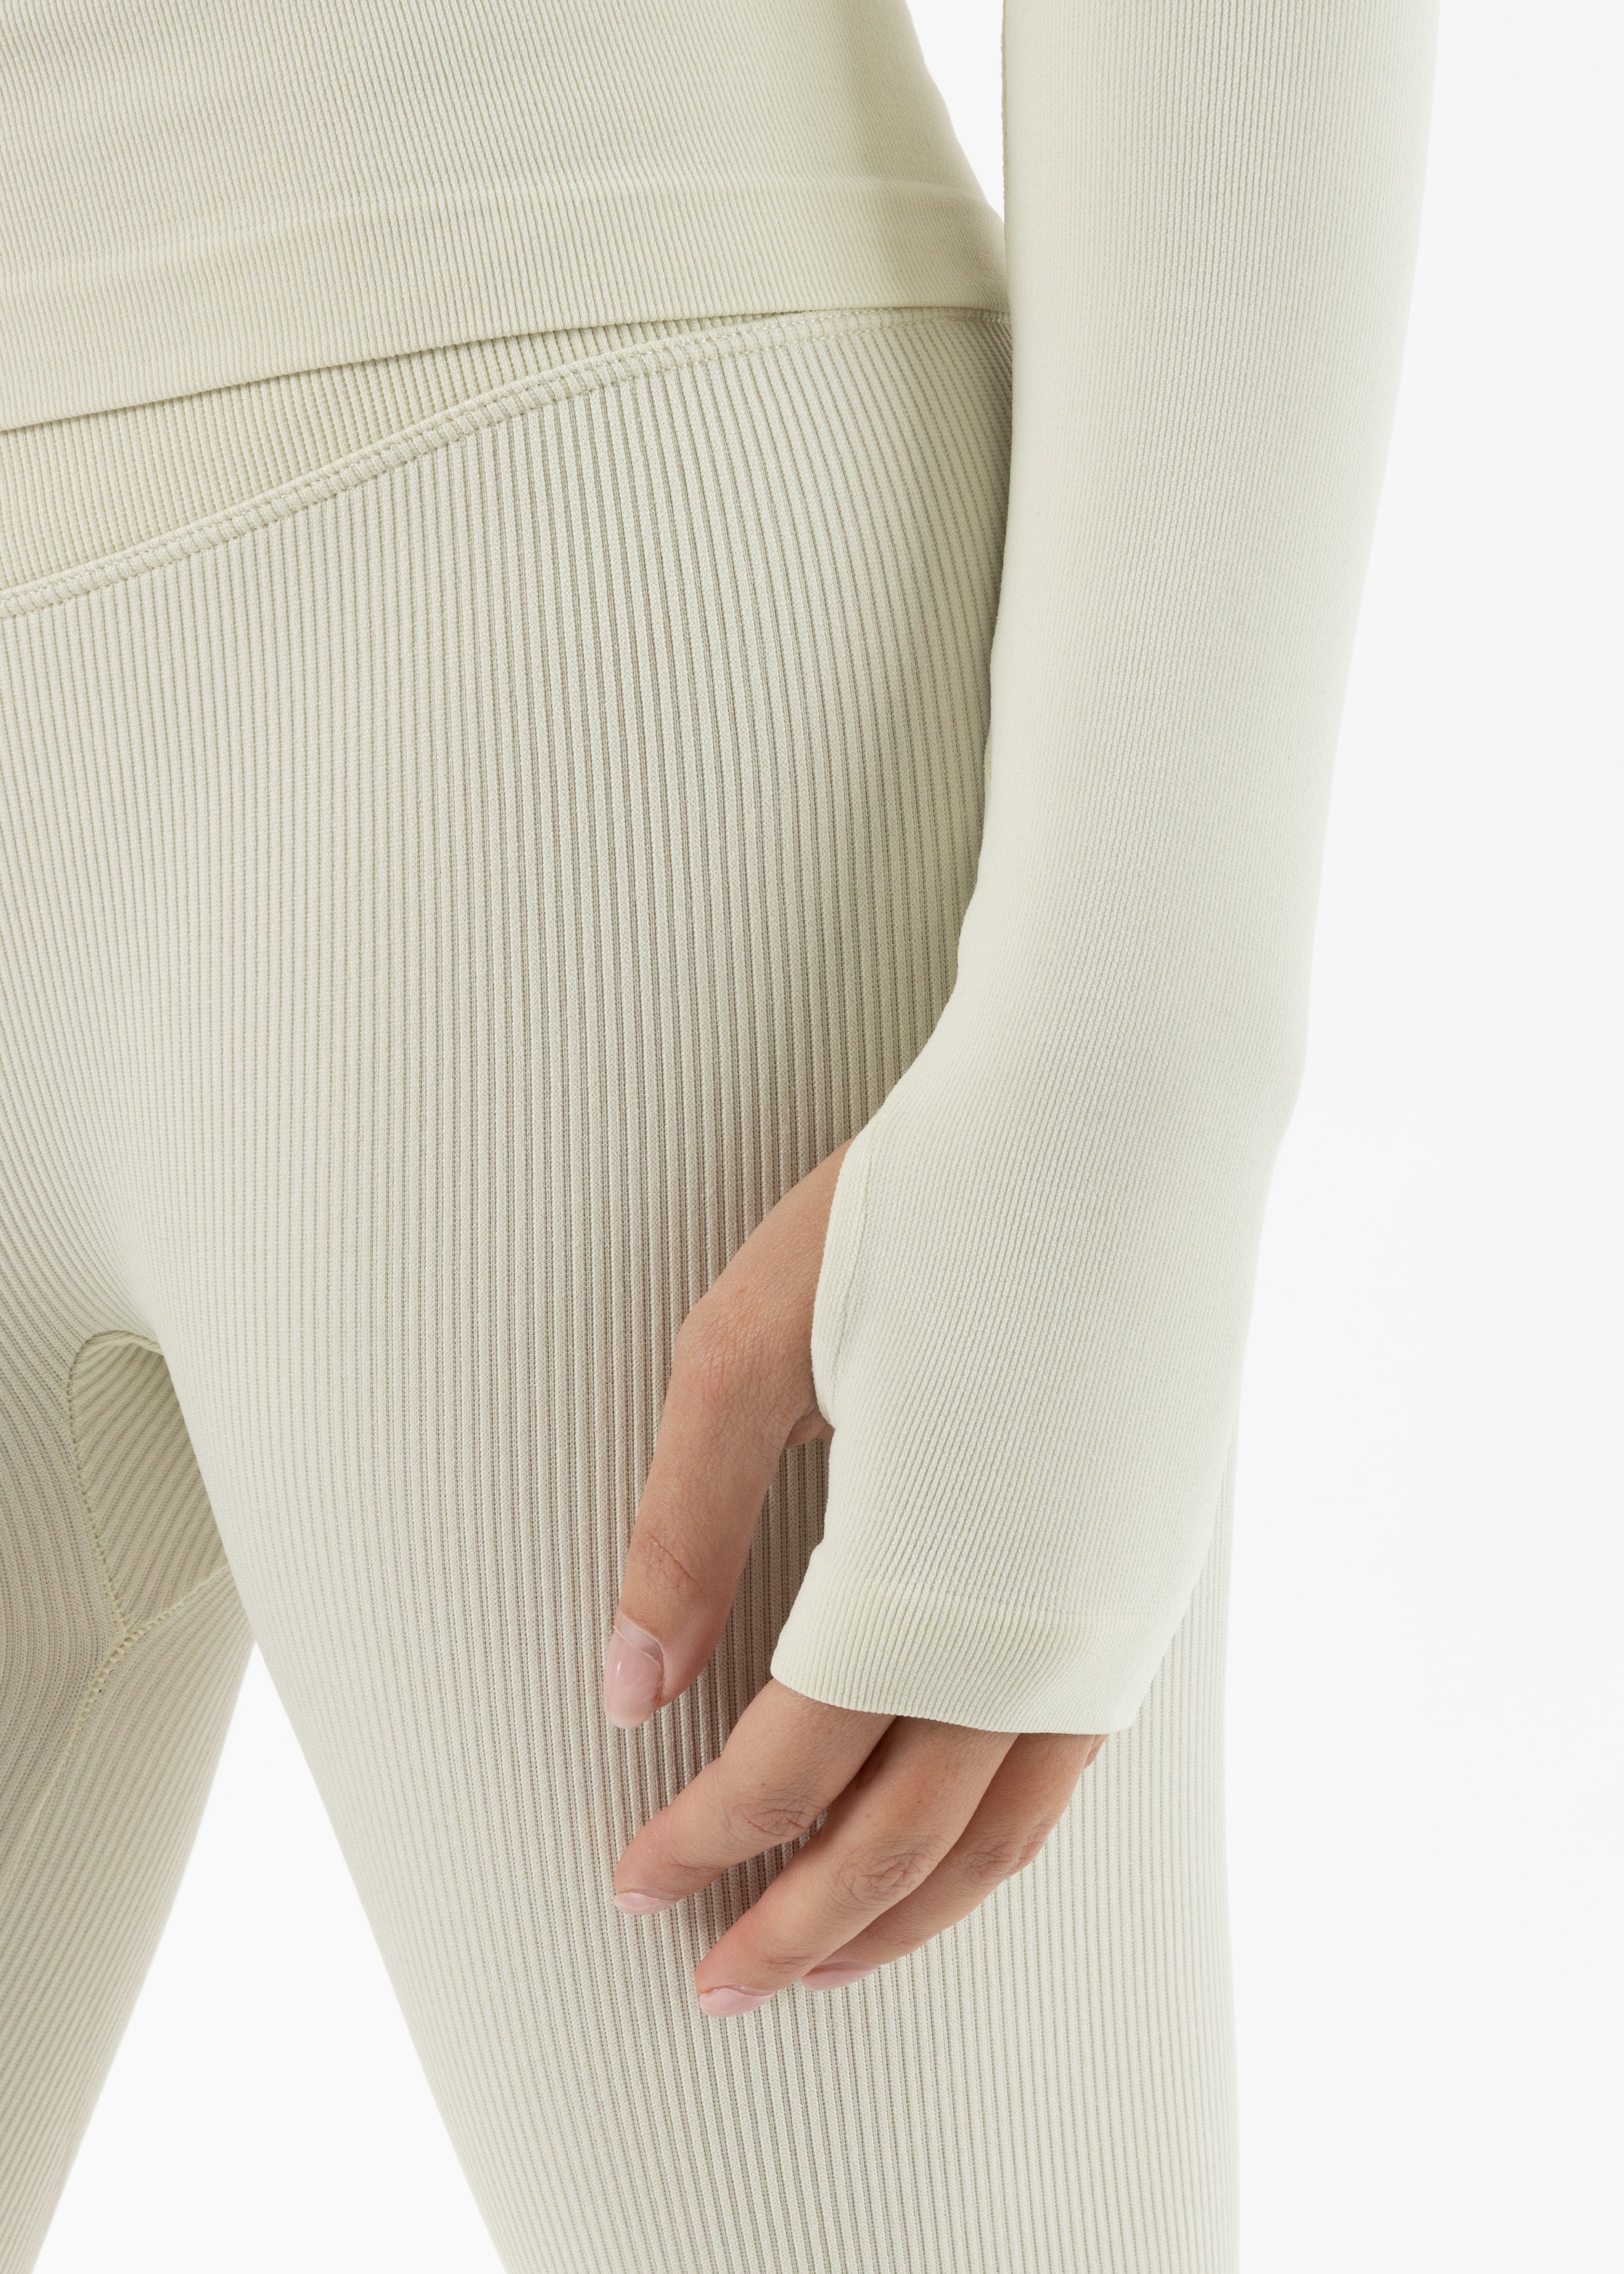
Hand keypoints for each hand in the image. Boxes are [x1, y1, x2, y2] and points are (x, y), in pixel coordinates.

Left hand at [602, 1141, 1106, 2014]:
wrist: (1120, 1112)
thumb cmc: (913, 1211)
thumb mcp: (748, 1349)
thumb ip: (684, 1535)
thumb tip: (627, 1695)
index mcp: (916, 1581)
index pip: (789, 1770)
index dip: (699, 1841)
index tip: (628, 1880)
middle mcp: (1036, 1629)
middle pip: (907, 1844)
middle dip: (802, 1928)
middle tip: (716, 1984)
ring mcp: (1116, 1609)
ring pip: (1011, 1829)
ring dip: (912, 1911)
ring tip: (829, 1956)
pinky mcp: (1156, 1570)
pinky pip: (1076, 1757)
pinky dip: (1001, 1832)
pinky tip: (951, 1833)